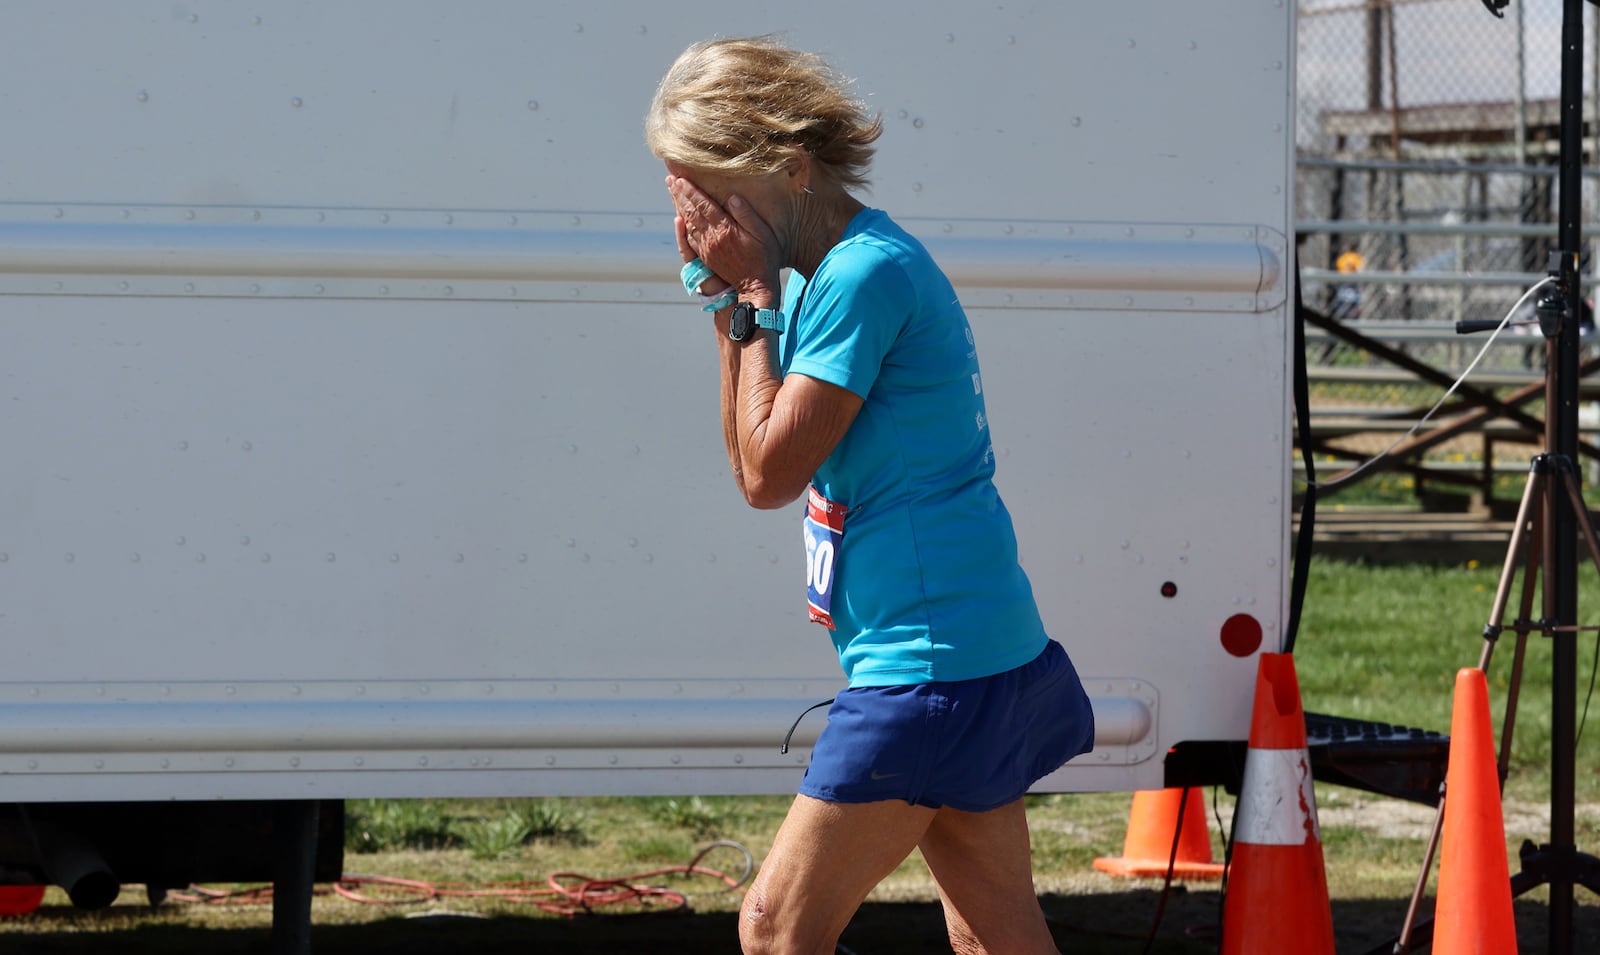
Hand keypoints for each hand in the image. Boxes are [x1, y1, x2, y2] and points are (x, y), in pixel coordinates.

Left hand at [667, 174, 781, 303]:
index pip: (704, 205)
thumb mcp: (762, 233)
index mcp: (725, 229)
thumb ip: (746, 215)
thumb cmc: (763, 258)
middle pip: (691, 212)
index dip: (691, 191)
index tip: (681, 179)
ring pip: (688, 224)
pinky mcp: (705, 257)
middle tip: (670, 180)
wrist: (755, 286)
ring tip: (672, 193)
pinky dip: (682, 227)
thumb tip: (732, 198)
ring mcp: (706, 249)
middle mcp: (712, 238)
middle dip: (680, 195)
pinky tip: (679, 219)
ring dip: (678, 207)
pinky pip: (689, 239)